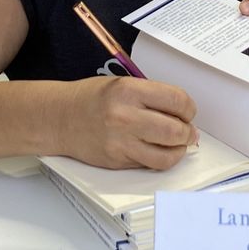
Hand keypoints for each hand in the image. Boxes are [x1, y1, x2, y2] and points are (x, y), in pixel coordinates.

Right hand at [65, 75, 197, 170]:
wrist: (59, 118)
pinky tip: (161, 152)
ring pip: (166, 154)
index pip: (176, 100)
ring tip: (178, 144)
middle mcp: (124, 116)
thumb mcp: (121, 84)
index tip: (188, 111)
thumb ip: (151, 96)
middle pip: (174, 130)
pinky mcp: (117, 160)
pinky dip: (162, 159)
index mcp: (128, 91)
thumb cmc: (90, 99)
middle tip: (187, 131)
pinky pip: (150, 164)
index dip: (189, 108)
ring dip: (179, 150)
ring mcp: (120, 141)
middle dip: (187, 132)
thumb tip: (182, 113)